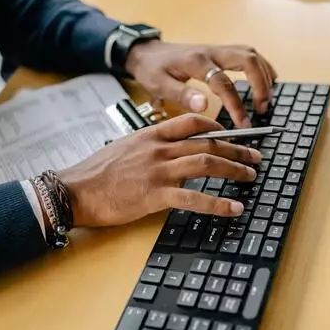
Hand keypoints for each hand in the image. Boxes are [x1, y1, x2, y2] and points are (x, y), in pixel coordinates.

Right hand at [57, 114, 261, 227]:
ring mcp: (158, 171)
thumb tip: (165, 154)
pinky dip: (218, 203)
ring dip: (234, 168)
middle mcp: (158, 149)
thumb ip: (147, 148)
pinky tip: (234, 208)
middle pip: (207, 141)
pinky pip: (194, 197)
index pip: (191, 122)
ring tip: (251, 176)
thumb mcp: (123, 149)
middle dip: (237, 148)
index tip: (231, 134)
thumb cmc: (94, 173)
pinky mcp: (155, 195)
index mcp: (150, 135)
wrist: (74, 190)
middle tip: (255, 156)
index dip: (216, 126)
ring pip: (207, 162)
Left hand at [125, 41, 277, 128]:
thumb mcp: (159, 85)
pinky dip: (261, 66)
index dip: (236, 104)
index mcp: (196, 62)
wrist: (147, 52)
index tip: (243, 124)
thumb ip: (182, 95)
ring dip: (263, 75)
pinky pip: (247, 53)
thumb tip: (204, 106)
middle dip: (260, 85)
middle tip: (262, 109)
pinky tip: (267, 80)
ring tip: (266, 99)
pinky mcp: (220, 51)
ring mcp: (217, 49)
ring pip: (251, 54)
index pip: (223, 82)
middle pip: (247, 59)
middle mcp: (211, 52)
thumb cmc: (152, 70)